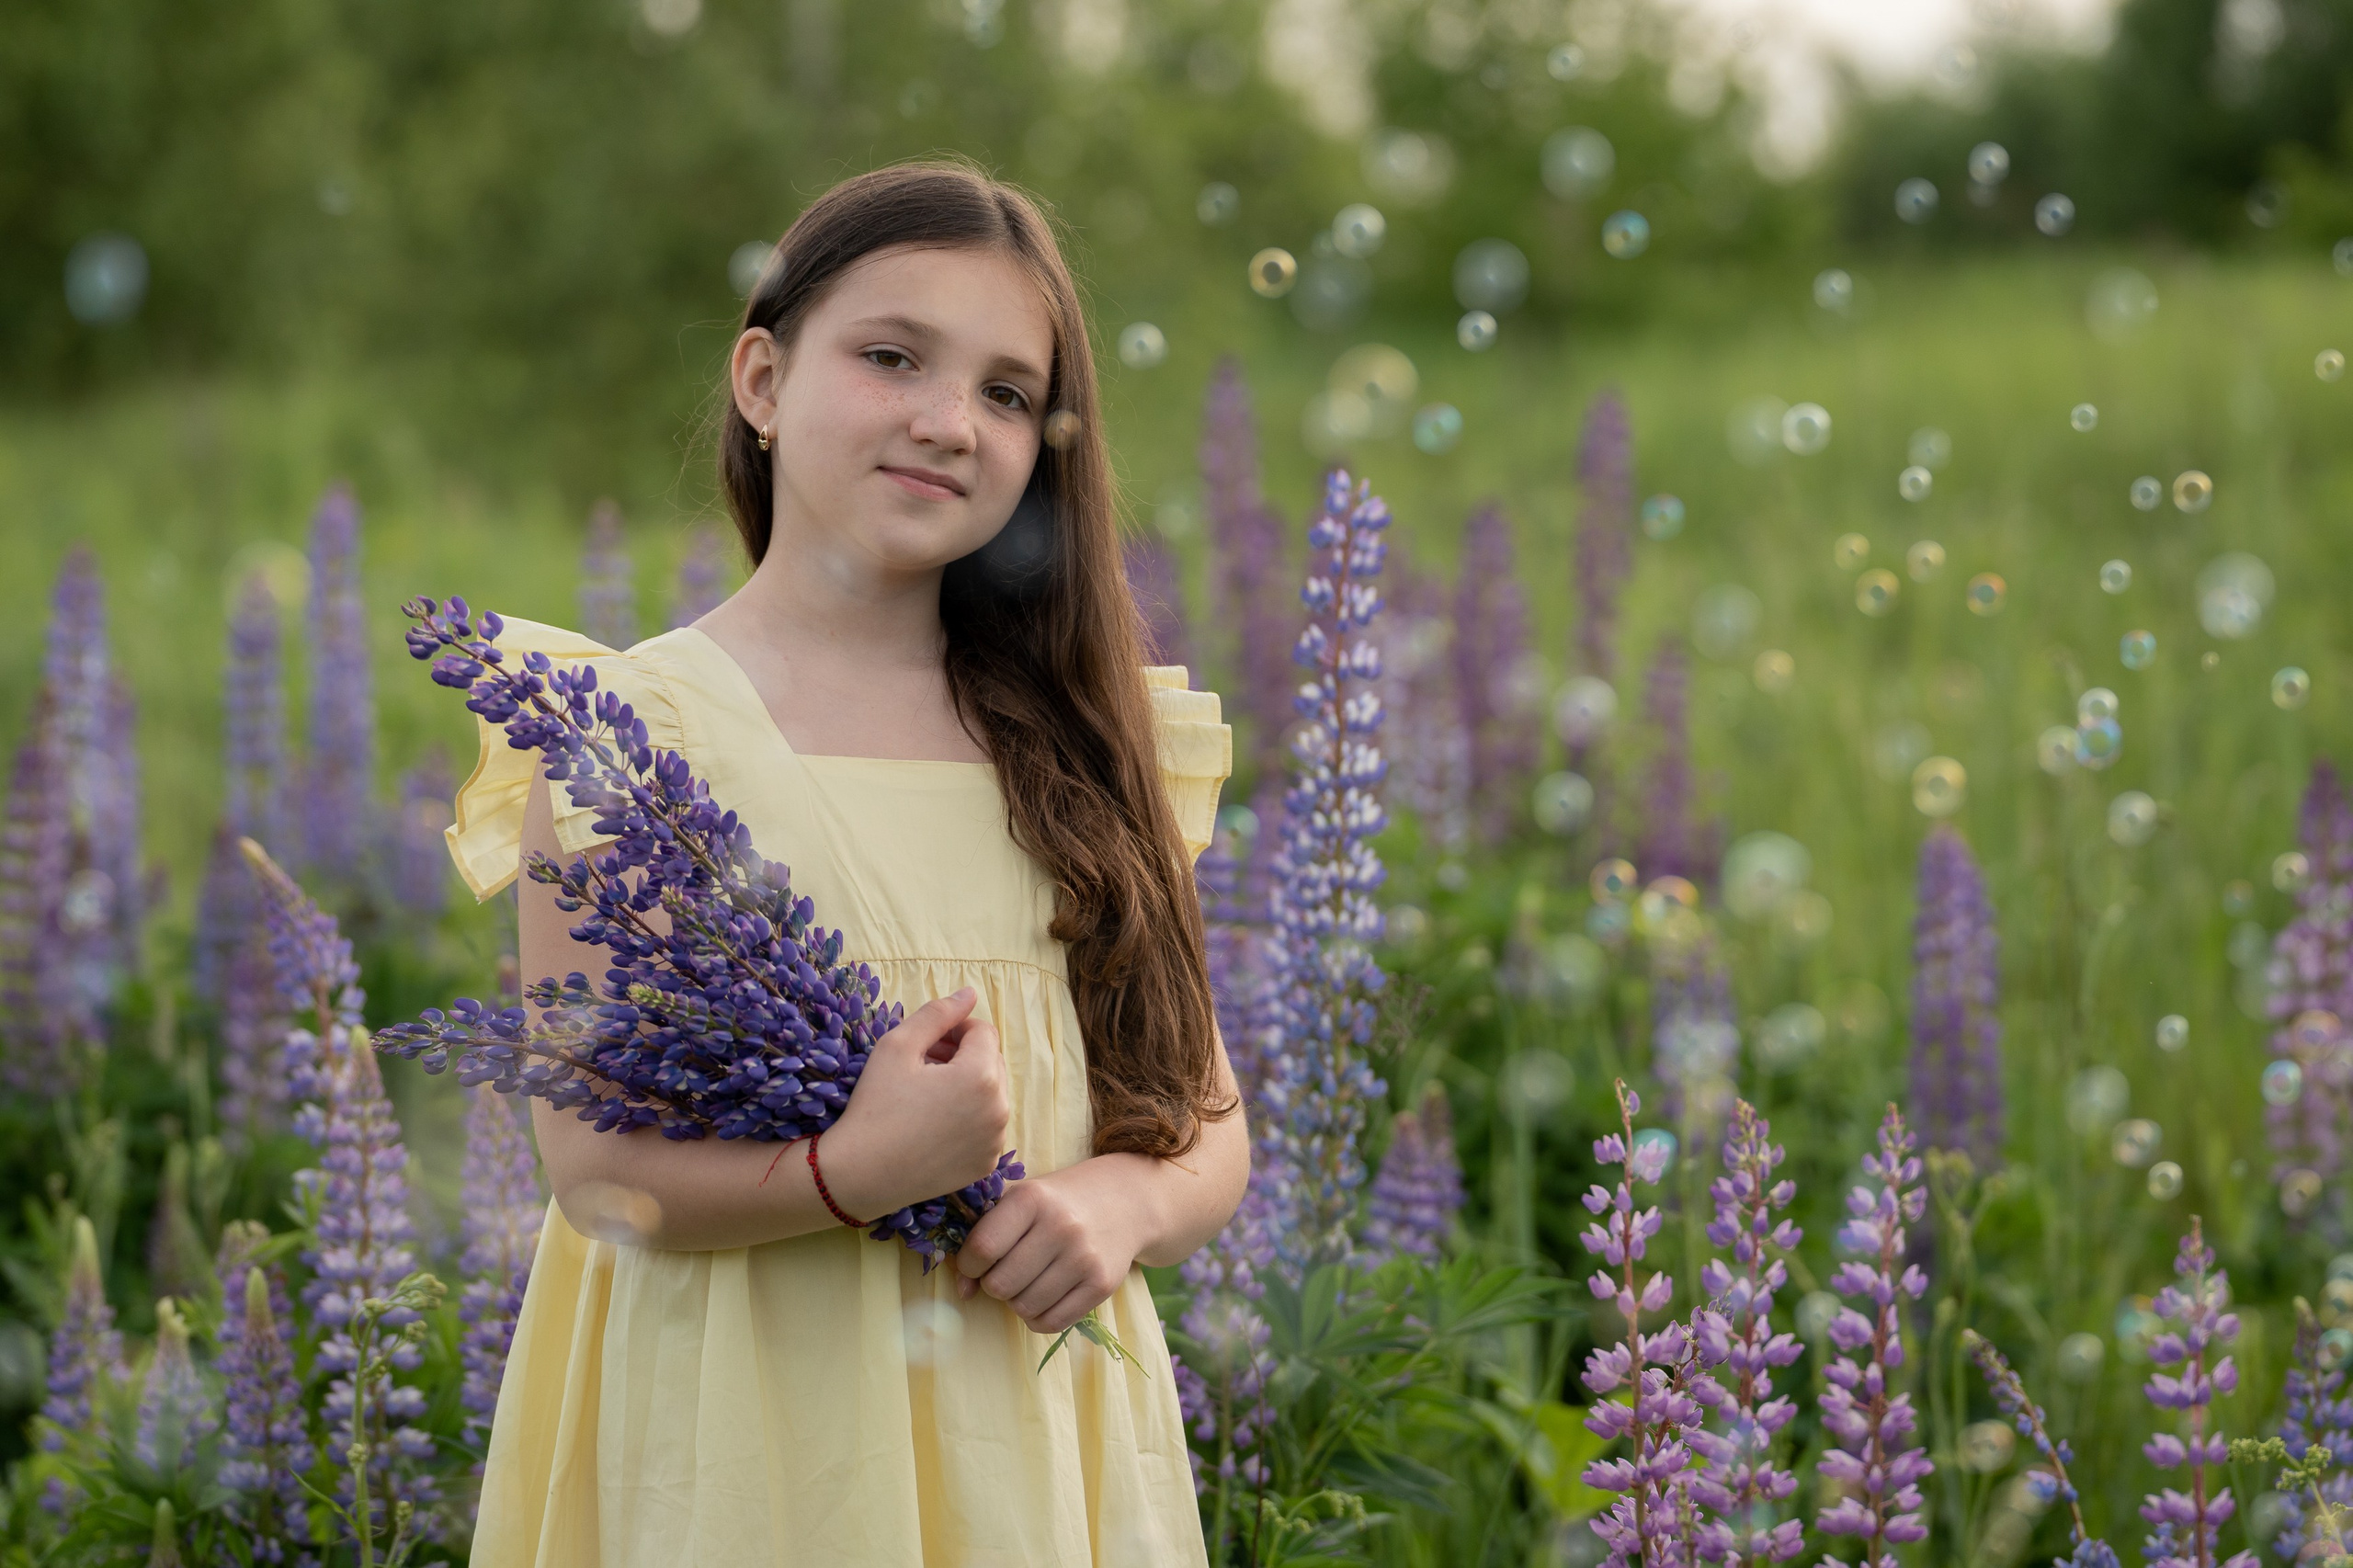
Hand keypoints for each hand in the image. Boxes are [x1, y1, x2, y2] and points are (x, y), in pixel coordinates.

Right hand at [821, 987, 1011, 1222]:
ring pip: (990, 1095)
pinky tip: (932, 1124)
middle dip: (962, 1057)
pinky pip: (985, 1127)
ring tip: (926, 1095)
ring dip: (966, 1086)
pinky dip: (967, 1118)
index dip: (954, 1030)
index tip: (925, 1044)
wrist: (860, 1174)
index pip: (983, 1032)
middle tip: (922, 1066)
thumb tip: (969, 993)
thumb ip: (938, 1014)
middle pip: (991, 1062)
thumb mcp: (898, 1046)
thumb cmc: (875, 1106)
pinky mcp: (985, 1164)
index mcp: (982, 1075)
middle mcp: (1000, 1109)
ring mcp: (996, 1141)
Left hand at [953, 1159, 1149, 1334]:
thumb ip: (983, 1236)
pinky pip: (1051, 1323)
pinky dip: (1038, 1317)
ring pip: (1024, 1308)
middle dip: (993, 1284)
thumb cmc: (1058, 1202)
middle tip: (1006, 1270)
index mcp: (1032, 1198)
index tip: (976, 1262)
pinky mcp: (1102, 1285)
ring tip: (1028, 1280)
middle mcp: (1060, 1226)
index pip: (983, 1249)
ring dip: (1016, 1301)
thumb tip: (964, 1291)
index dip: (969, 1264)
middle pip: (1000, 1285)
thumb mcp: (1019, 1202)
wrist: (1125, 1201)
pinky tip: (1043, 1296)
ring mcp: (1084, 1258)